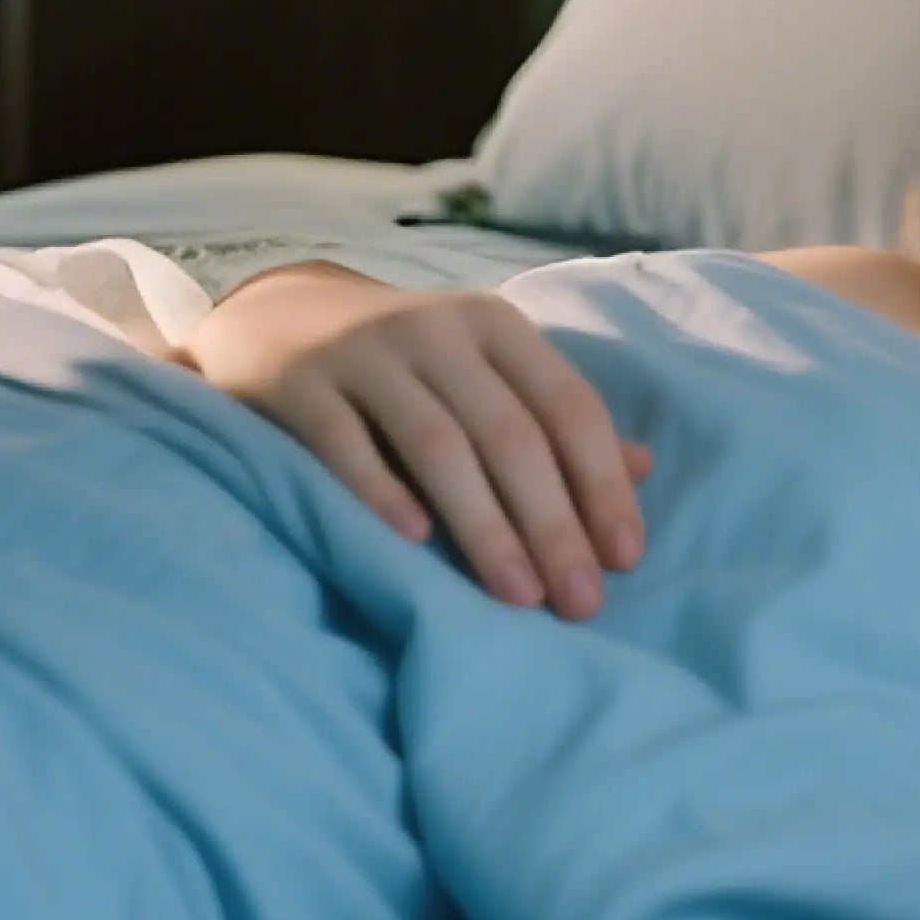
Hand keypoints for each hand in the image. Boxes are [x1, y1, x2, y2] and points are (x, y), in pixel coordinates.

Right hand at [181, 263, 652, 617]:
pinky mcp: (300, 384)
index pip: (568, 405)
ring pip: (437, 444)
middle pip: (510, 433)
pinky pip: (345, 444)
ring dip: (485, 525)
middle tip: (580, 602)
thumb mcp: (483, 373)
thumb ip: (553, 418)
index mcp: (494, 327)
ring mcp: (363, 353)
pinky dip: (382, 492)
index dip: (602, 483)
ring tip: (519, 596)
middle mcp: (436, 330)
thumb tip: (644, 469)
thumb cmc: (405, 366)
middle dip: (553, 523)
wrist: (275, 318)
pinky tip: (417, 545)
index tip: (625, 559)